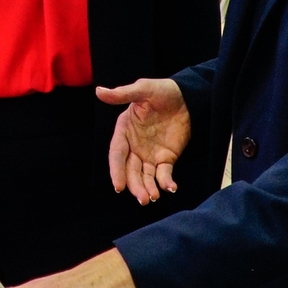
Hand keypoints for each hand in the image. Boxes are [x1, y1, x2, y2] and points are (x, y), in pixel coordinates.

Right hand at [99, 79, 191, 203]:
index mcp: (124, 131)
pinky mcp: (166, 158)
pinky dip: (165, 182)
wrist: (188, 96)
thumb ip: (123, 94)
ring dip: (147, 188)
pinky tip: (170, 188)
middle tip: (143, 198)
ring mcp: (150, 154)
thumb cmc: (163, 90)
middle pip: (130, 170)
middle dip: (135, 185)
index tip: (119, 186)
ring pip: (145, 176)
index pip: (117, 154)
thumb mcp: (143, 89)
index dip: (117, 170)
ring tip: (153, 197)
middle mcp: (134, 146)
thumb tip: (99, 91)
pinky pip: (163, 174)